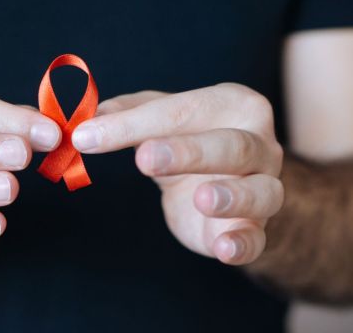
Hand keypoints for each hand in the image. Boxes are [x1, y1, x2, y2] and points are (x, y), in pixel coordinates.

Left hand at [71, 84, 283, 264]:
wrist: (228, 184)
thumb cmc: (191, 140)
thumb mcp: (160, 119)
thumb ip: (126, 114)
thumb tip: (87, 118)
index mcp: (233, 105)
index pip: (182, 110)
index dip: (132, 123)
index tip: (87, 135)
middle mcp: (259, 144)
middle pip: (231, 145)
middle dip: (188, 152)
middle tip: (144, 158)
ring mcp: (264, 186)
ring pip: (261, 191)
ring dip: (232, 195)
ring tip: (201, 198)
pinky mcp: (255, 228)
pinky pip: (257, 238)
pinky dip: (242, 245)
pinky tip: (223, 248)